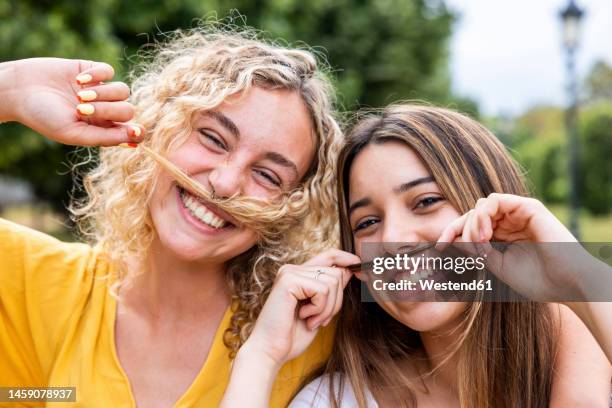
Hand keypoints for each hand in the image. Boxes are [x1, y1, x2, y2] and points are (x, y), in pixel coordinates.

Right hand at [1, 58, 143, 145]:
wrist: (19, 90)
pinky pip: (109, 71)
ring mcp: (100, 90)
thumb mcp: (74, 133)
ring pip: (123, 90)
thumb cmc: (44, 117)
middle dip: (108, 110)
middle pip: (127, 110)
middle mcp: (105, 110)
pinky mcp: (93, 70)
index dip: (137, 131)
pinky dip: (97, 75)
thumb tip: (134, 138)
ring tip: (79, 94)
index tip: (135, 130)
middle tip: (81, 109)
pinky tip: (78, 79)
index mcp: (103, 129)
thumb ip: (104, 137)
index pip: (131, 131)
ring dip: (103, 93)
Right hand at [242, 249, 359, 368]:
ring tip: (311, 320)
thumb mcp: (319, 310)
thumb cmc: (292, 335)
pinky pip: (323, 290)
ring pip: (332, 282)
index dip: (346, 258)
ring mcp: (290, 273)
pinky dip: (319, 309)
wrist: (271, 351)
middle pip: (336, 273)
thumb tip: (349, 270)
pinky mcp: (289, 280)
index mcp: (298, 274)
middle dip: (336, 301)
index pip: (329, 256)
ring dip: (327, 308)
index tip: (359, 265)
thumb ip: (330, 289)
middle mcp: (293, 269)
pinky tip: (304, 317)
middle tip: (320, 319)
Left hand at [436, 193, 592, 300]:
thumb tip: (454, 240)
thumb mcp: (497, 266)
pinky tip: (484, 234)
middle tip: (456, 248)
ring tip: (477, 245)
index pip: (470, 226)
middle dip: (457, 230)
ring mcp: (518, 213)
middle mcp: (509, 222)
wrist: (567, 285)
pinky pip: (495, 200)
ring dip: (471, 225)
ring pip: (479, 207)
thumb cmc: (537, 280)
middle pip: (471, 214)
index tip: (439, 248)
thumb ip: (477, 251)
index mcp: (502, 236)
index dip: (451, 233)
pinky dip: (483, 215)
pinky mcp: (528, 207)